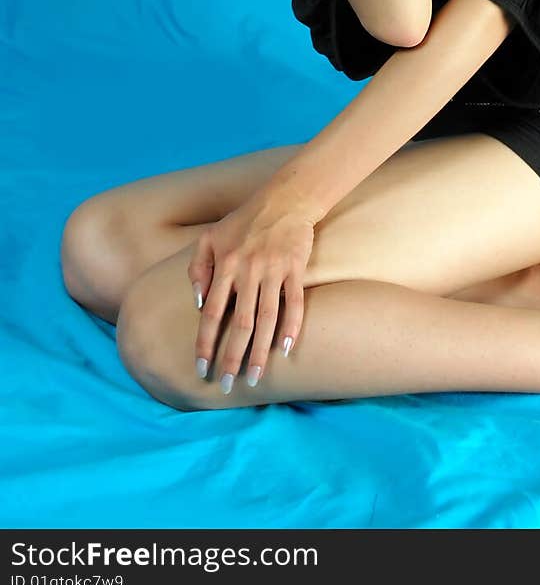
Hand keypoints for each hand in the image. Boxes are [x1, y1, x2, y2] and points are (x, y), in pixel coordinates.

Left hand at [187, 178, 318, 391]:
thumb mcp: (210, 238)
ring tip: (254, 378)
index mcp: (225, 265)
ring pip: (266, 319)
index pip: (212, 313)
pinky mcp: (296, 268)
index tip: (200, 369)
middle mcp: (248, 271)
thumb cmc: (244, 220)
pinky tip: (287, 350)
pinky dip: (292, 326)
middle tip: (226, 385)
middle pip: (239, 323)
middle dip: (232, 357)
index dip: (205, 343)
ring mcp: (274, 270)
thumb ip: (198, 269)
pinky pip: (295, 302)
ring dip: (260, 351)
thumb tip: (199, 304)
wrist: (285, 199)